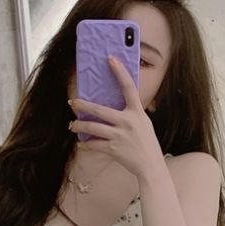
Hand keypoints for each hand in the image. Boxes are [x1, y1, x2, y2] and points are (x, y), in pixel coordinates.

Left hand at [69, 55, 162, 176]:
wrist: (151, 166)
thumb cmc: (147, 145)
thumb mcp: (144, 124)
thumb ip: (132, 115)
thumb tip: (117, 107)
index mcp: (137, 112)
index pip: (128, 87)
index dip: (119, 72)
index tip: (110, 59)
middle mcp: (128, 122)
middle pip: (100, 110)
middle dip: (83, 106)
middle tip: (72, 103)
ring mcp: (120, 136)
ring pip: (93, 128)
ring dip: (79, 126)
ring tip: (72, 126)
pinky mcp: (114, 149)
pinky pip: (94, 145)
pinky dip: (86, 145)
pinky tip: (81, 144)